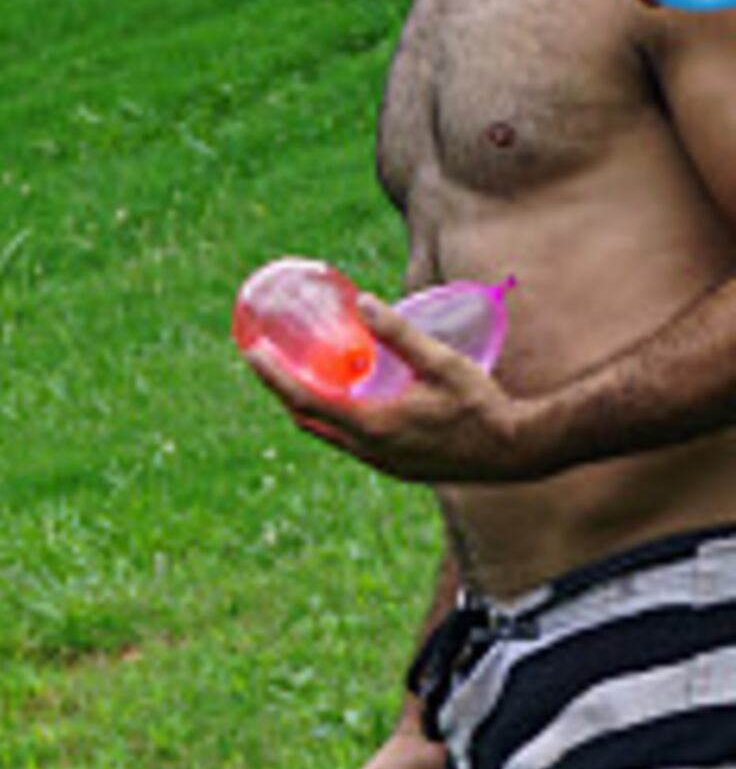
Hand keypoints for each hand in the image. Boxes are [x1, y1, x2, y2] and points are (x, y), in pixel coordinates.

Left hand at [251, 293, 550, 484]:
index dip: (273, 376)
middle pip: (307, 419)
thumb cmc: (482, 406)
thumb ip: (400, 335)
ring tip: (298, 375)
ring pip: (328, 434)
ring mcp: (381, 463)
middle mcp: (368, 450)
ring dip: (307, 406)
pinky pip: (350, 442)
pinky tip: (342, 399)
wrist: (517, 451)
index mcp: (371, 426)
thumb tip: (364, 302)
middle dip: (282, 390)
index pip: (304, 400)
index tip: (251, 352)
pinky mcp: (396, 466)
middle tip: (267, 359)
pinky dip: (334, 419)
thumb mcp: (441, 363)